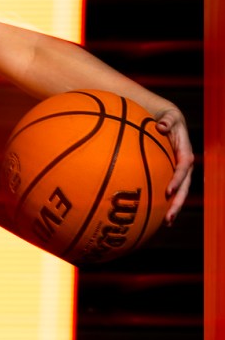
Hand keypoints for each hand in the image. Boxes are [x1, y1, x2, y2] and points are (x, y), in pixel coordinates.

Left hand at [154, 106, 193, 224]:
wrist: (169, 121)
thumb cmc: (166, 118)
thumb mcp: (169, 116)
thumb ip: (167, 120)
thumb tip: (161, 125)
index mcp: (185, 151)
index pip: (184, 167)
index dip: (178, 179)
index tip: (168, 190)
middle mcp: (184, 165)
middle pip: (185, 187)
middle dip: (177, 202)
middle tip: (169, 217)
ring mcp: (179, 172)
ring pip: (179, 192)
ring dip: (173, 208)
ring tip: (166, 223)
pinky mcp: (171, 175)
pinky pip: (169, 190)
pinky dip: (164, 202)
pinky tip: (156, 216)